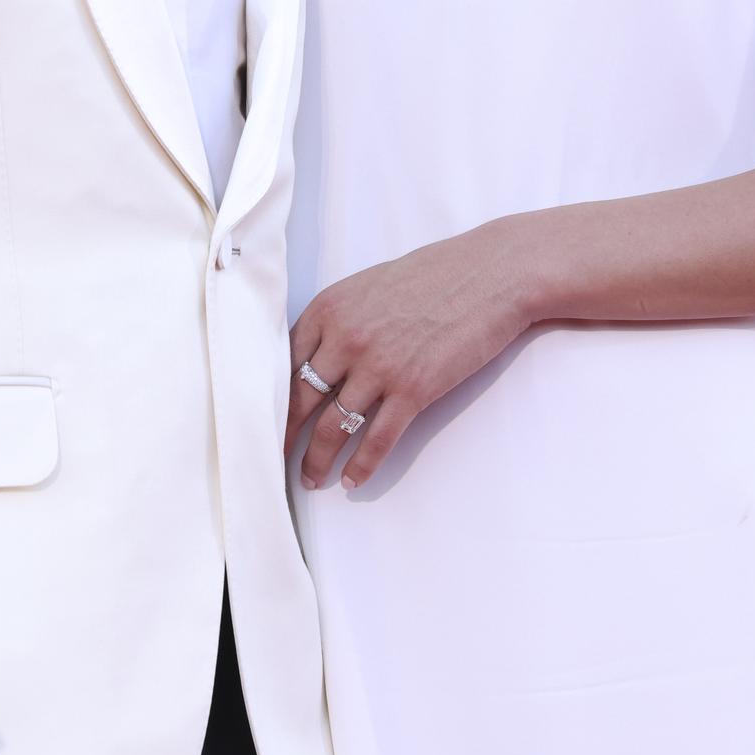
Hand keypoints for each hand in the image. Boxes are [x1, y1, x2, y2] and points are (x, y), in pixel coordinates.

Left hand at [288, 223, 529, 490]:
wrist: (490, 274)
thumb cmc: (433, 276)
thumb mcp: (369, 286)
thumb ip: (338, 319)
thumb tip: (314, 357)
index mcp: (329, 308)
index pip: (282, 362)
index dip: (270, 397)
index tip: (263, 419)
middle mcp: (346, 338)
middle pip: (299, 399)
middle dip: (284, 436)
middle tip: (273, 459)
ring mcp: (379, 366)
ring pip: (332, 427)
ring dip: (317, 460)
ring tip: (311, 479)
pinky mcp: (413, 390)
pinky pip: (377, 439)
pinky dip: (361, 465)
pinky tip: (352, 480)